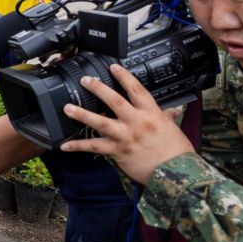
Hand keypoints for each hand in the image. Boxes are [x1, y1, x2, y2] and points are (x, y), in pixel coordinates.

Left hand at [60, 64, 191, 183]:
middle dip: (98, 89)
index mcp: (152, 114)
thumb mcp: (174, 129)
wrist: (177, 174)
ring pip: (100, 122)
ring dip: (82, 115)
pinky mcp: (118, 151)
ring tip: (67, 108)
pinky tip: (65, 145)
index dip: (124, 77)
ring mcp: (126, 136)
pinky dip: (78, 146)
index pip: (136, 90)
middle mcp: (137, 122)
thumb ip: (167, 118)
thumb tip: (172, 111)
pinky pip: (95, 147)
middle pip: (114, 101)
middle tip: (85, 80)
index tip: (113, 67)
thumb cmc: (177, 152)